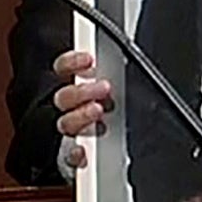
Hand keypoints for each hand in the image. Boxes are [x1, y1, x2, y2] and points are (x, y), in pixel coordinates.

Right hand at [51, 49, 115, 170]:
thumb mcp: (126, 84)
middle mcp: (73, 109)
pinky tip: (84, 150)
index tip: (89, 59)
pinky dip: (76, 153)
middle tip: (104, 88)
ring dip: (80, 116)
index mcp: (81, 87)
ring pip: (65, 123)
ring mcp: (73, 134)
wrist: (120, 153)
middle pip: (64, 96)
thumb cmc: (124, 115)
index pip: (64, 68)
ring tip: (99, 112)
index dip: (72, 62)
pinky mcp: (75, 158)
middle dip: (82, 90)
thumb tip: (137, 43)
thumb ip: (123, 68)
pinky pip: (69, 157)